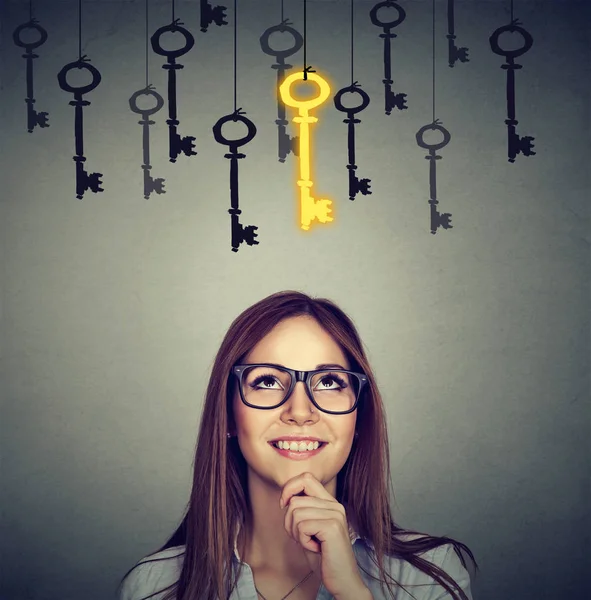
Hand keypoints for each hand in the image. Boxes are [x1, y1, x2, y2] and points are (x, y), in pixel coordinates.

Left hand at [279, 472, 368, 598]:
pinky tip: (315, 547)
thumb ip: (303, 511)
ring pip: (295, 512)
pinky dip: (302, 540)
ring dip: (295, 532)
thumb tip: (285, 498)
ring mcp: (335, 515)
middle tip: (301, 537)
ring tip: (309, 543)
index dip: (289, 488)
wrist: (342, 580)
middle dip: (288, 521)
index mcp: (330, 502)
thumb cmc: (323, 557)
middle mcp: (335, 505)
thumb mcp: (310, 529)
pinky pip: (301, 526)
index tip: (283, 505)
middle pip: (295, 500)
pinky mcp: (332, 527)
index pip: (306, 478)